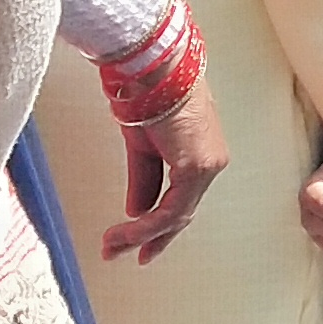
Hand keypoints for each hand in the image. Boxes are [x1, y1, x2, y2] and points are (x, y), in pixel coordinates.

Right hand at [99, 73, 225, 264]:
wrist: (150, 68)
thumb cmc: (148, 93)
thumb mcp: (142, 146)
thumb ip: (144, 180)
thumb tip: (137, 211)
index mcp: (201, 153)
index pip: (183, 198)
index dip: (161, 225)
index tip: (141, 244)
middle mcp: (211, 161)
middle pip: (181, 211)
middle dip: (151, 238)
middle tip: (127, 255)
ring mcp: (207, 165)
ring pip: (176, 214)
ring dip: (141, 235)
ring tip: (112, 245)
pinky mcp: (195, 167)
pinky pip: (170, 208)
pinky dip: (145, 225)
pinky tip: (125, 233)